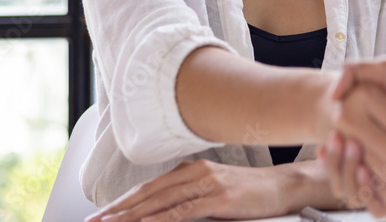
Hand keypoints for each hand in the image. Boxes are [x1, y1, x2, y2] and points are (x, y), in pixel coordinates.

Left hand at [85, 159, 326, 221]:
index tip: (101, 215)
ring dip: (131, 217)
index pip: (150, 188)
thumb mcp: (216, 192)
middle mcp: (196, 172)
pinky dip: (160, 220)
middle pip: (148, 194)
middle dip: (117, 211)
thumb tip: (164, 214)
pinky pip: (183, 212)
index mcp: (192, 170)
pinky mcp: (219, 198)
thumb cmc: (252, 193)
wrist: (285, 186)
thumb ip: (190, 199)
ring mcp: (207, 183)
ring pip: (160, 203)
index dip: (122, 202)